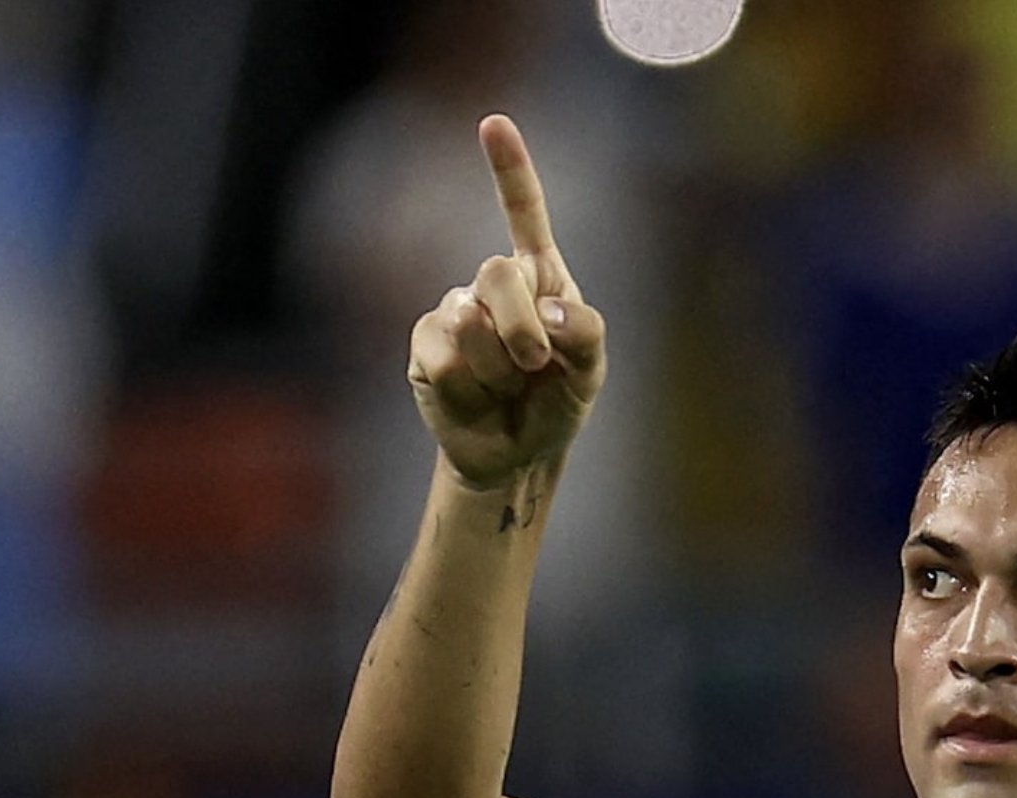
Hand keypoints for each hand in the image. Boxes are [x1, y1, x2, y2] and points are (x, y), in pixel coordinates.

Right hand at [407, 114, 607, 489]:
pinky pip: (446, 360)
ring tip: (505, 388)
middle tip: (535, 366)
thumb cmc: (556, 402)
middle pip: (497, 274)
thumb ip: (585, 332)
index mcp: (540, 276)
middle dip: (523, 329)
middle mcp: (493, 285)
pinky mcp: (426, 345)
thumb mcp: (590, 371)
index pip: (524, 214)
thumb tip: (548, 312)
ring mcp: (454, 310)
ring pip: (471, 323)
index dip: (509, 170)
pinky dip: (471, 390)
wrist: (518, 453)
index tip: (493, 124)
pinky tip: (476, 399)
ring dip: (499, 369)